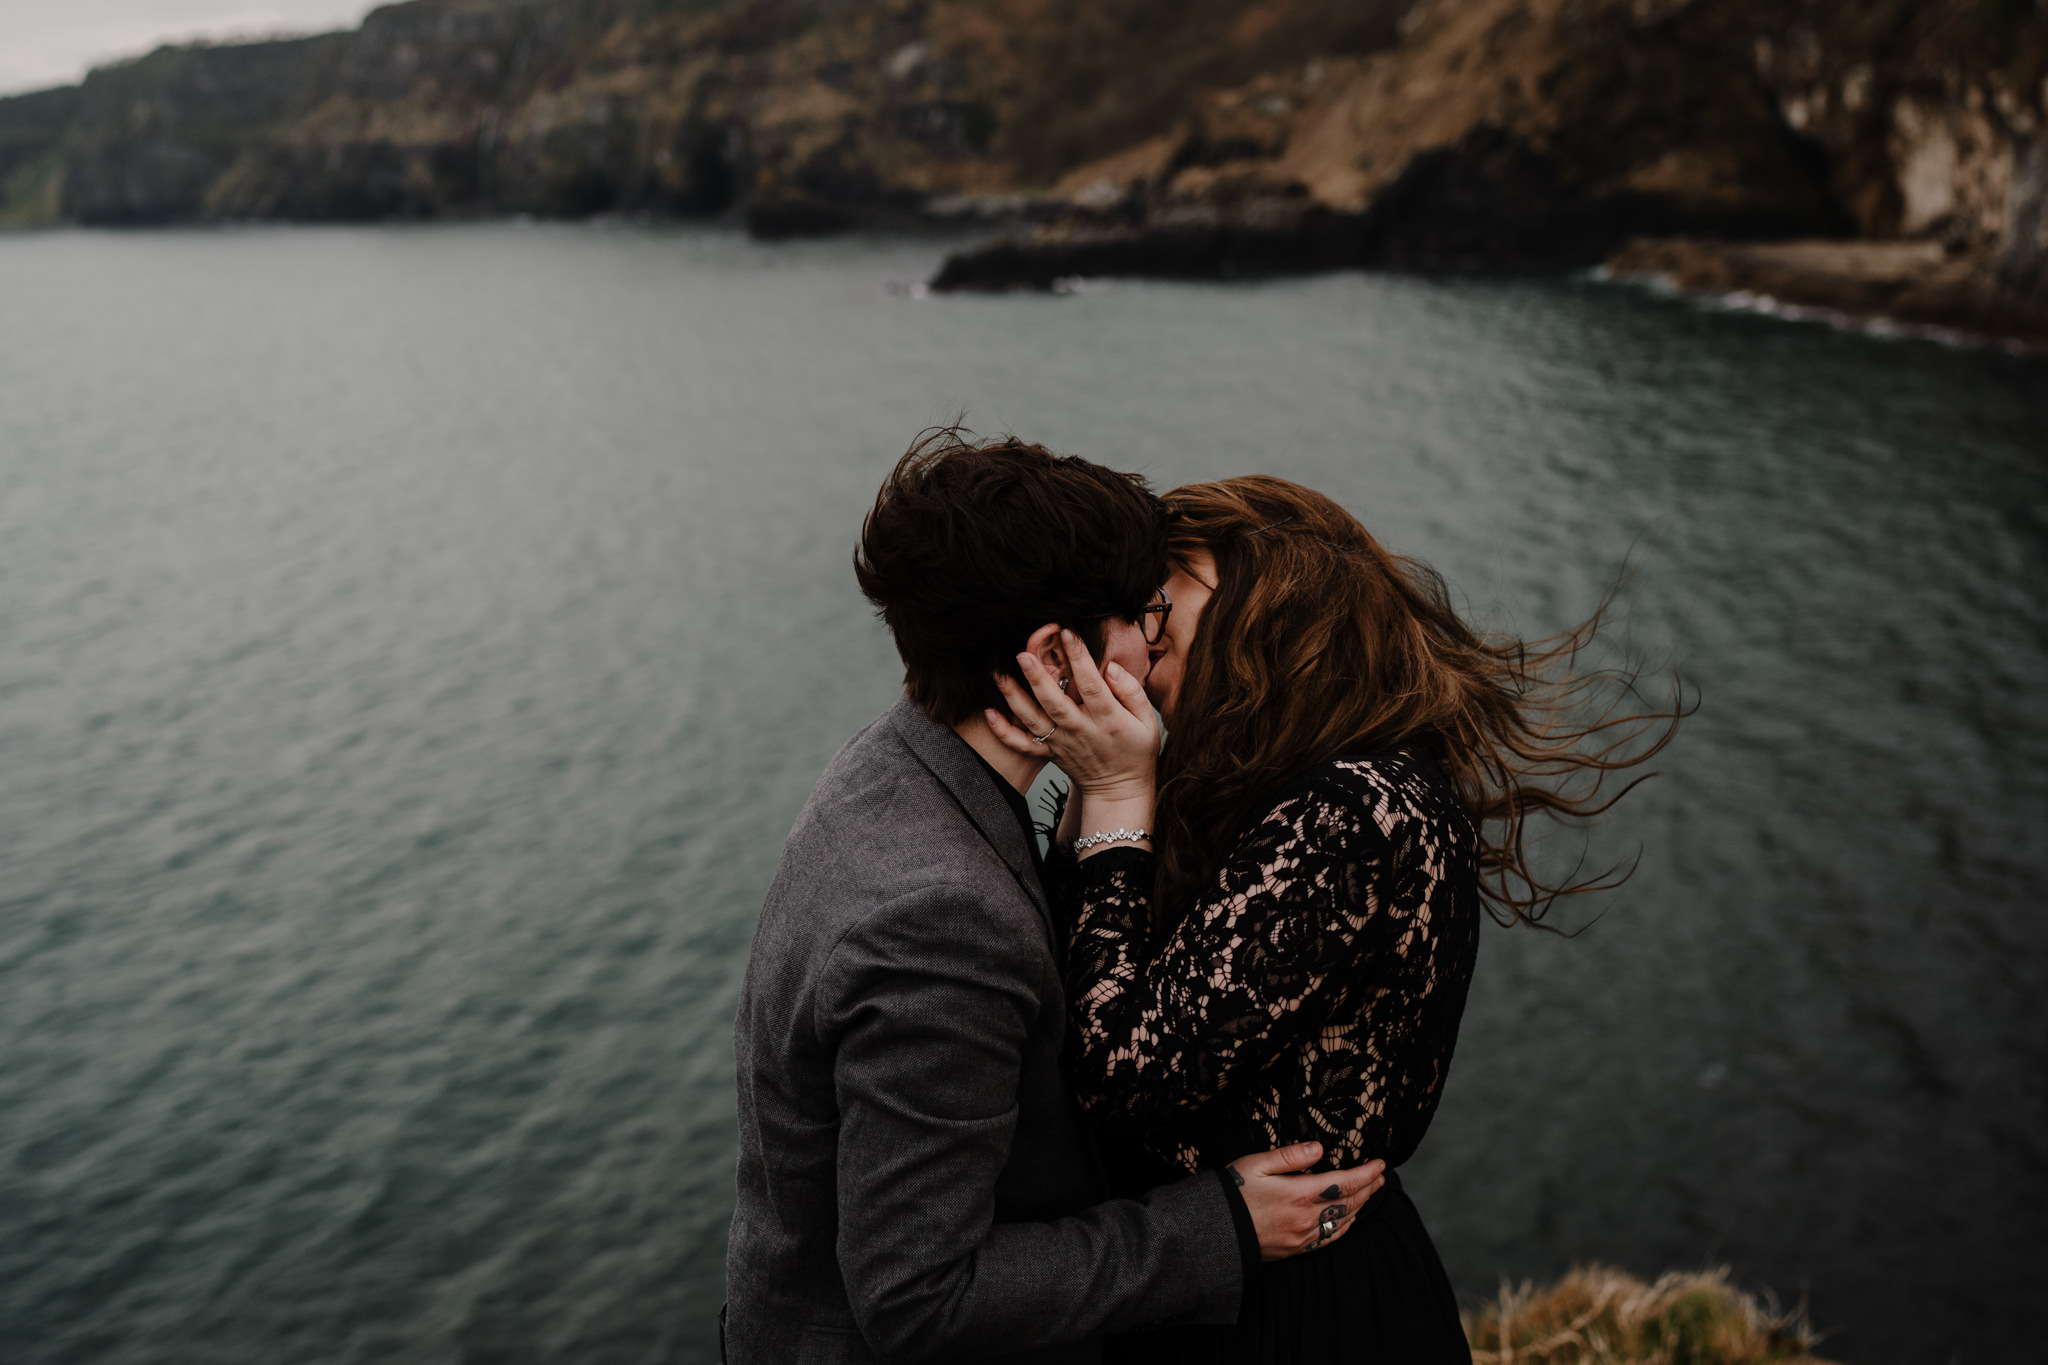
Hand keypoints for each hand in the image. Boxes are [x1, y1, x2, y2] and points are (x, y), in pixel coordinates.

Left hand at [984, 628, 1157, 803]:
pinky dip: (1004, 732)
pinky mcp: (1049, 754)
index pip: (1092, 685)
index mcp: (1107, 720)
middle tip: (1023, 654)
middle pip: (1055, 703)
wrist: (1119, 791)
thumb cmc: (1136, 750)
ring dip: (1014, 698)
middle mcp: (1081, 731)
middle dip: (1037, 678)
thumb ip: (1131, 692)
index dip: (1080, 658)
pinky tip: (989, 713)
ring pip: (1034, 720)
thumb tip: (1110, 667)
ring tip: (999, 674)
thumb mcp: (1147, 721)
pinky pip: (1023, 745)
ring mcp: (1061, 743)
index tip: (1068, 633)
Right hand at [1229, 1142, 1385, 1260]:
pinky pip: (1330, 1238)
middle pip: (1350, 1202)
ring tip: (1371, 1191)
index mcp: (1299, 1193)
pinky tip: (1349, 1218)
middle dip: (1370, 1187)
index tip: (1380, 1162)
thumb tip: (1318, 1148)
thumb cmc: (1233, 1192)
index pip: (1346, 1182)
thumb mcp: (1255, 1164)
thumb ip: (1289, 1155)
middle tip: (1381, 1175)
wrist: (1216, 1231)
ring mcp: (1303, 1236)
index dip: (1367, 1173)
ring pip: (1343, 1220)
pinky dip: (1346, 1225)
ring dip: (1361, 1205)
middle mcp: (1307, 1218)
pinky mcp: (1297, 1248)